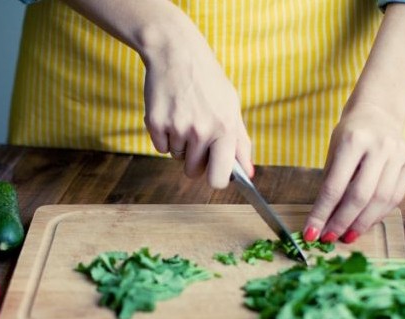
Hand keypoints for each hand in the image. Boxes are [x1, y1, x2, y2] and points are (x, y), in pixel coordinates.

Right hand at [141, 40, 252, 187]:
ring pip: (176, 157)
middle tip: (196, 137)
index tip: (213, 173)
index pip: (219, 178)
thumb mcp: (232, 106)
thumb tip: (248, 173)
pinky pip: (160, 147)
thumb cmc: (208, 81)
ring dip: (179, 144)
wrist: (176, 53)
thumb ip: (241, 142)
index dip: (215, 179)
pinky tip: (171, 113)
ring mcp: (177, 128)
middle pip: (193, 171)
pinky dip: (164, 136)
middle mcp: (201, 131)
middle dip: (194, 161)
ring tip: (184, 116)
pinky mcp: (156, 124)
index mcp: (226, 128)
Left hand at [304, 102, 404, 243]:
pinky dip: (379, 214)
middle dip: (343, 222)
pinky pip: (396, 197)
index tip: (311, 232)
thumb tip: (323, 221)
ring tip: (348, 236)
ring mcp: (399, 154)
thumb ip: (331, 183)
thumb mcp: (333, 152)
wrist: (378, 112)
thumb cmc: (350, 134)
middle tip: (330, 238)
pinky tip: (366, 222)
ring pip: (382, 200)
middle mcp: (380, 146)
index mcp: (353, 140)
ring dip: (362, 223)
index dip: (322, 213)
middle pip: (361, 196)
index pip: (334, 186)